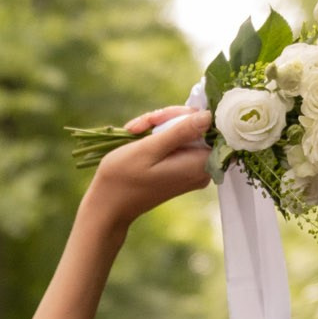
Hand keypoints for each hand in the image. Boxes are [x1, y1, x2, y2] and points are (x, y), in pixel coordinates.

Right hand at [83, 106, 211, 232]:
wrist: (109, 204)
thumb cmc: (124, 178)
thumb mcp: (150, 149)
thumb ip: (181, 132)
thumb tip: (208, 116)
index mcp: (198, 165)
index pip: (207, 124)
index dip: (183, 115)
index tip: (158, 119)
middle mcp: (201, 169)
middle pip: (196, 127)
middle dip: (167, 120)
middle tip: (141, 126)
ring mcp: (192, 170)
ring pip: (184, 132)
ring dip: (158, 127)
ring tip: (135, 132)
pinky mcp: (182, 170)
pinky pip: (177, 143)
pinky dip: (157, 137)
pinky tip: (138, 139)